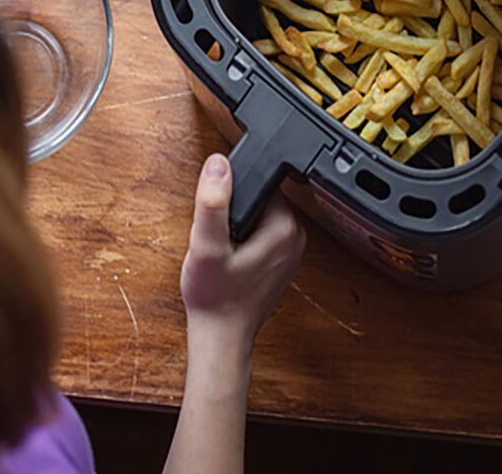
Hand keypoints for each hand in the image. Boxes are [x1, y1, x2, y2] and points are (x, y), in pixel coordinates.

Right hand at [162, 154, 303, 473]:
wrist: (221, 338)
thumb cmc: (216, 298)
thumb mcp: (207, 245)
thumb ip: (213, 203)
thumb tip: (218, 164)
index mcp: (285, 227)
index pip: (259, 183)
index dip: (231, 194)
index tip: (219, 219)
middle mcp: (295, 237)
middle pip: (257, 199)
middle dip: (231, 212)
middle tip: (219, 240)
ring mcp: (289, 250)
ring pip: (255, 217)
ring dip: (234, 227)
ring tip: (223, 252)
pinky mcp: (279, 261)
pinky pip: (257, 234)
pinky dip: (239, 241)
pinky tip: (229, 261)